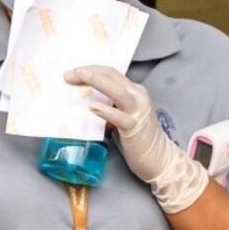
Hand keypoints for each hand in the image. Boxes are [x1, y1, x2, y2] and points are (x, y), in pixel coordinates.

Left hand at [65, 66, 207, 212]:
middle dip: (88, 72)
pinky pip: (119, 116)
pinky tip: (93, 107)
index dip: (90, 69)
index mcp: (134, 92)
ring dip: (96, 81)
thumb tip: (83, 102)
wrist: (160, 159)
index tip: (72, 73)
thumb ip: (108, 106)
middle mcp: (137, 96)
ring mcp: (138, 111)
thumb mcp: (121, 117)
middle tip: (68, 74)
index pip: (110, 73)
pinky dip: (106, 110)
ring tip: (80, 77)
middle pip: (111, 75)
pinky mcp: (135, 127)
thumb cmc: (137, 140)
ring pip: (117, 90)